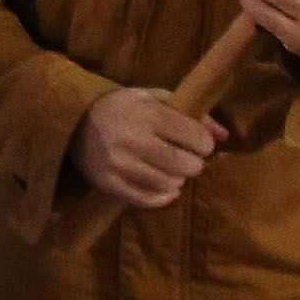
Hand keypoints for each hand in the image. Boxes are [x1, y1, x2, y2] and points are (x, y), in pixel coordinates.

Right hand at [65, 88, 221, 209]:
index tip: (200, 143)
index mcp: (147, 114)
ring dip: (178, 180)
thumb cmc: (122, 107)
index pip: (194, 137)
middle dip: (194, 164)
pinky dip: (163, 197)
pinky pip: (147, 200)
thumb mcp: (154, 99)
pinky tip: (165, 187)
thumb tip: (224, 135)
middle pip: (185, 165)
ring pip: (169, 185)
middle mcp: (134, 140)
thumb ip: (190, 114)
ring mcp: (120, 165)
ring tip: (172, 170)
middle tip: (187, 159)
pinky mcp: (109, 185)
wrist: (74, 122)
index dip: (204, 144)